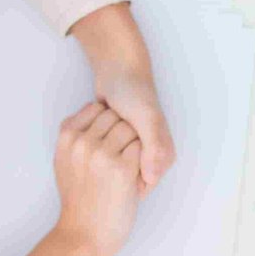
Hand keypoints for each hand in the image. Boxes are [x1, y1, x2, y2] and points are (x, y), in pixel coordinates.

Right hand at [52, 100, 142, 255]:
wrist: (85, 233)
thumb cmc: (78, 200)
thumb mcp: (63, 161)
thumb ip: (74, 136)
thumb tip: (94, 108)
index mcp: (66, 137)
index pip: (97, 108)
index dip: (109, 122)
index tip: (109, 141)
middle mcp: (82, 142)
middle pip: (116, 116)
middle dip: (123, 131)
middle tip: (121, 155)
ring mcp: (102, 154)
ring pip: (131, 129)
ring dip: (135, 145)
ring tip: (127, 165)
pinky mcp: (123, 168)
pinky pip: (142, 147)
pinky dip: (143, 160)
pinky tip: (133, 176)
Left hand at [70, 2, 175, 189]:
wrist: (120, 69)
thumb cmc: (136, 93)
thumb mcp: (148, 120)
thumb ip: (154, 148)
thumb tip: (152, 178)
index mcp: (162, 156)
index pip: (141, 186)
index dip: (125, 181)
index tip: (111, 162)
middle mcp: (149, 156)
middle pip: (125, 180)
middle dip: (110, 170)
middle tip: (99, 150)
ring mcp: (131, 151)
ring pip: (112, 169)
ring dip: (101, 157)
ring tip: (97, 137)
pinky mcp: (115, 144)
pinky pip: (103, 156)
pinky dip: (94, 149)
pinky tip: (91, 135)